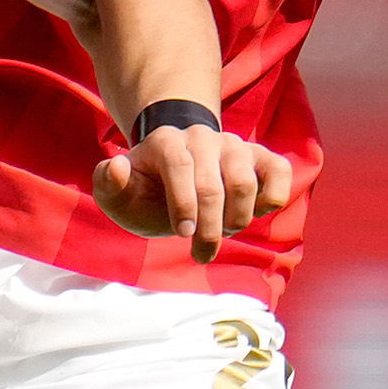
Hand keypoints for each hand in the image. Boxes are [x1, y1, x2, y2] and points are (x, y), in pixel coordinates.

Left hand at [92, 124, 298, 262]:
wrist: (176, 178)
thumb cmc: (146, 192)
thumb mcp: (119, 194)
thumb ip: (108, 184)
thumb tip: (117, 166)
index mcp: (166, 141)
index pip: (179, 165)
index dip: (184, 203)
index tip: (183, 234)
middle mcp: (202, 137)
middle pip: (214, 184)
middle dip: (210, 227)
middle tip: (201, 251)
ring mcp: (234, 145)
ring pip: (246, 183)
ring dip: (236, 219)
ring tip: (222, 231)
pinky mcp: (261, 157)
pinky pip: (279, 173)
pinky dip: (271, 200)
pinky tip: (254, 213)